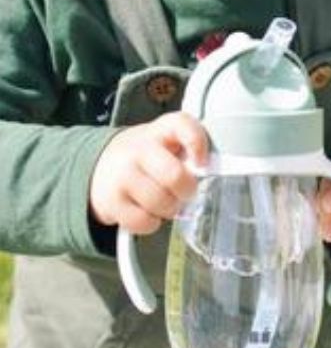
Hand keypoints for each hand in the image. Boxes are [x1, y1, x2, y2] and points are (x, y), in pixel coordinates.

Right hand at [90, 112, 207, 233]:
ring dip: (169, 209)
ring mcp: (122, 175)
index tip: (202, 162)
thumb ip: (190, 151)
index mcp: (161, 129)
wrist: (102, 165)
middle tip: (184, 192)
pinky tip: (146, 210)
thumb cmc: (148, 156)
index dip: (198, 144)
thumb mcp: (168, 142)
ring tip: (163, 200)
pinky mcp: (110, 200)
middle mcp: (138, 149)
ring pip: (161, 203)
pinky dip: (151, 223)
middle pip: (174, 176)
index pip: (182, 125)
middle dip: (187, 190)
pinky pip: (144, 221)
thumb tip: (210, 172)